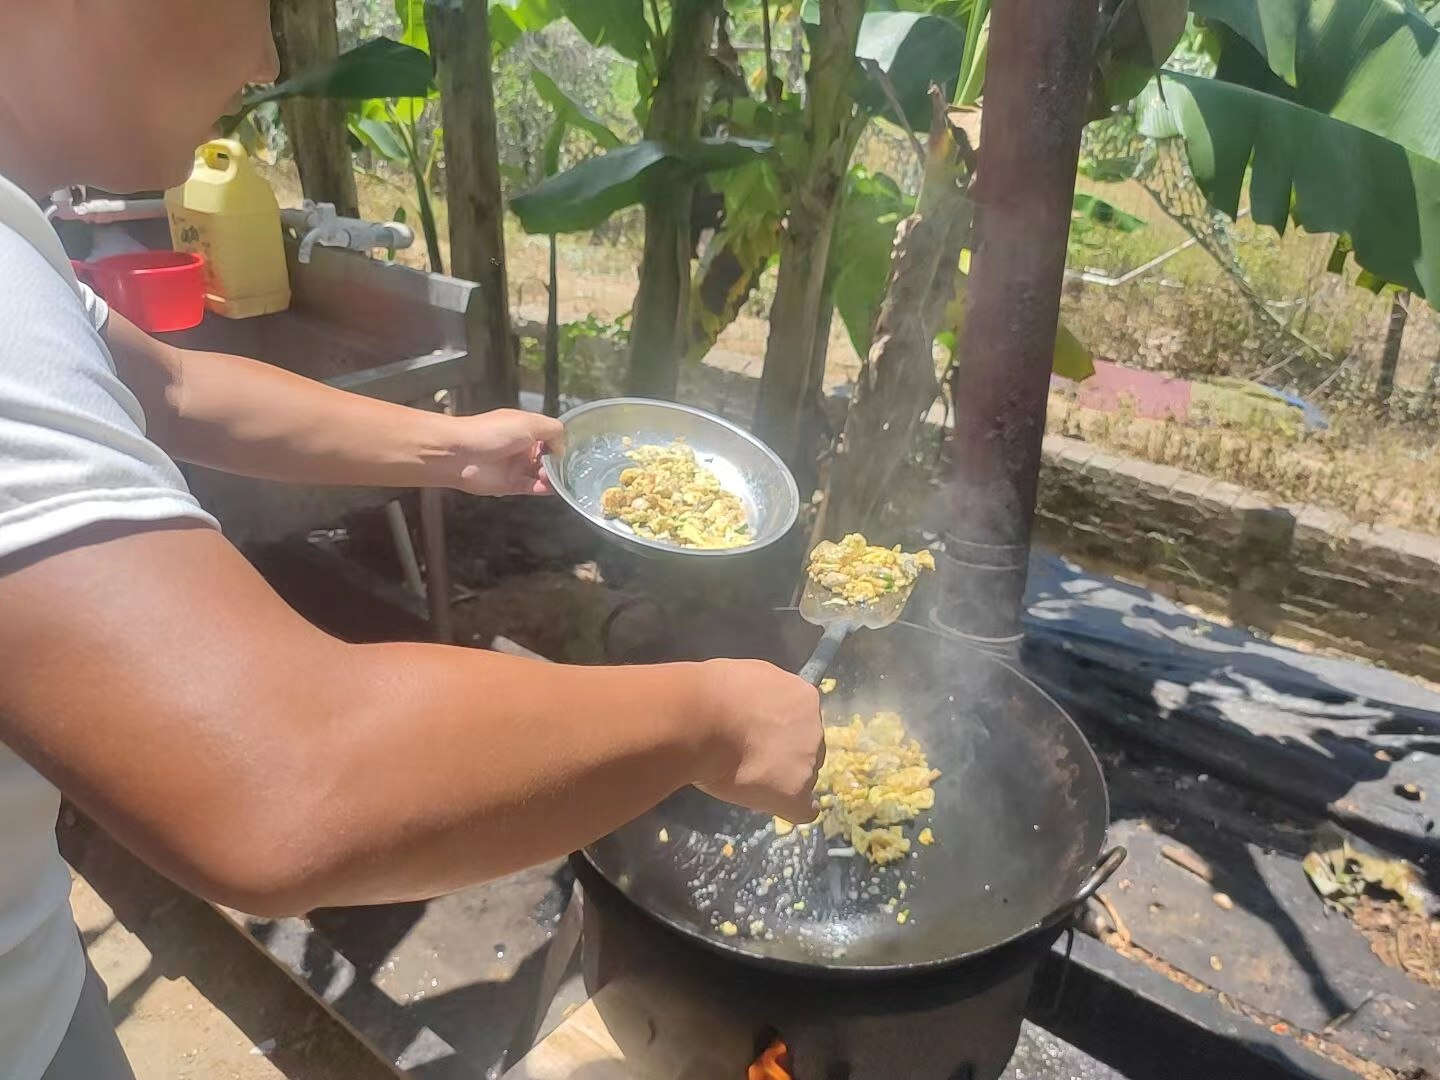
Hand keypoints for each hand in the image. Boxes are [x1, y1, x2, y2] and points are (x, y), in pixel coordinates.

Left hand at [445, 409, 564, 496]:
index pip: (551, 437)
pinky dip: (542, 489)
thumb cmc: (489, 433)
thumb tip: (562, 446)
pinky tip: (546, 487)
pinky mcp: (510, 484)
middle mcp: (522, 447)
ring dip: (551, 477)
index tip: (569, 452)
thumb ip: (552, 431)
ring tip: (549, 476)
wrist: (458, 454)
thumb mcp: (528, 422)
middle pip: (549, 458)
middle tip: (558, 466)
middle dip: (558, 463)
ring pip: (542, 475)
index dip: (561, 445)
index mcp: (526, 428)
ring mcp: (516, 466)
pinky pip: (532, 488)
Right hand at [693, 660, 824, 823]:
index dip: (781, 730)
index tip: (760, 735)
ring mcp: (808, 763)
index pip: (802, 720)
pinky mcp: (795, 792)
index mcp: (804, 697)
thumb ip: (763, 695)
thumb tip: (757, 707)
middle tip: (752, 756)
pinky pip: (805, 809)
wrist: (701, 720)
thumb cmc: (711, 692)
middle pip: (807, 748)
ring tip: (747, 777)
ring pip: (804, 777)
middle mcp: (814, 729)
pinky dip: (790, 808)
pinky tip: (772, 804)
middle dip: (785, 754)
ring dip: (783, 778)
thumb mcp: (747, 677)